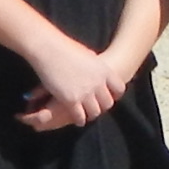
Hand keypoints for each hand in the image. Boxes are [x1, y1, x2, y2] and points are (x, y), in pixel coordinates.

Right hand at [15, 31, 131, 128]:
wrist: (48, 49)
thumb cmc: (65, 48)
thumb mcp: (88, 55)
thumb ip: (96, 67)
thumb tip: (99, 70)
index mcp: (104, 70)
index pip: (119, 89)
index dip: (114, 95)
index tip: (108, 97)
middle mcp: (98, 83)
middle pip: (107, 103)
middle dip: (101, 106)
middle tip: (95, 108)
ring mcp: (85, 93)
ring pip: (94, 112)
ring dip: (90, 114)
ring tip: (86, 115)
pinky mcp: (71, 100)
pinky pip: (80, 117)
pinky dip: (79, 119)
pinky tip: (77, 119)